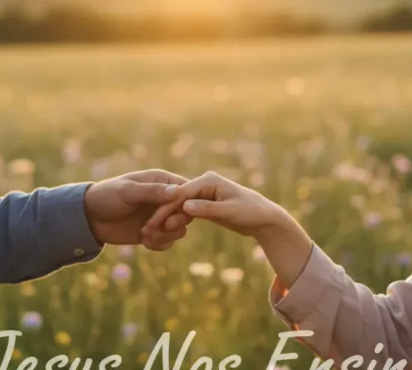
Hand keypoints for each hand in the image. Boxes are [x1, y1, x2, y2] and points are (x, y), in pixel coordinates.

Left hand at [84, 169, 193, 250]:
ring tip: (146, 235)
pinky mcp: (155, 232)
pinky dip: (159, 244)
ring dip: (165, 235)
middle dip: (174, 223)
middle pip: (187, 213)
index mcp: (162, 181)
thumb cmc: (106, 196)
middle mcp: (165, 198)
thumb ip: (152, 192)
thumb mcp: (127, 192)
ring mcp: (161, 216)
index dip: (184, 204)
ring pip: (180, 229)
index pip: (187, 190)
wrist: (89, 218)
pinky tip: (144, 242)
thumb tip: (178, 191)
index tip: (169, 215)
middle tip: (157, 227)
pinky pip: (168, 241)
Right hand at [143, 171, 287, 238]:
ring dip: (167, 218)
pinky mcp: (204, 203)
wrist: (264, 218)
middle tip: (147, 228)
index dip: (166, 207)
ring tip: (151, 232)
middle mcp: (204, 183)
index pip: (182, 192)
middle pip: (177, 198)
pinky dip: (177, 219)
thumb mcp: (229, 212)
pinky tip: (165, 231)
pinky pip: (186, 211)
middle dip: (162, 213)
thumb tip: (186, 206)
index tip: (153, 220)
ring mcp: (203, 192)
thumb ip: (207, 209)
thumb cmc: (250, 212)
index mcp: (209, 180)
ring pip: (180, 205)